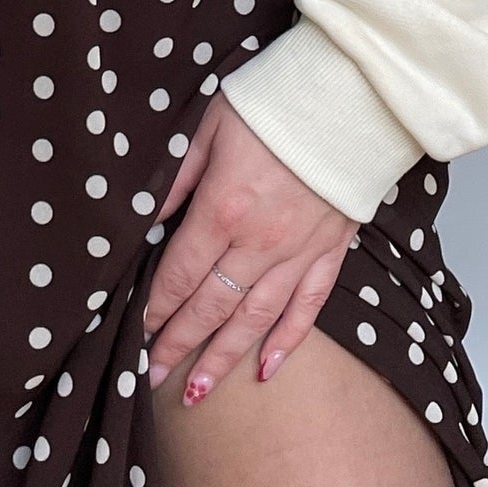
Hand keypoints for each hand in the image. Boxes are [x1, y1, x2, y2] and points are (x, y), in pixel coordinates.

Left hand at [144, 91, 357, 404]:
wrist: (353, 93)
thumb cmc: (277, 100)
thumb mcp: (208, 126)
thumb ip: (178, 178)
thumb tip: (147, 215)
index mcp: (223, 210)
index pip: (178, 275)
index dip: (154, 310)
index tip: (134, 334)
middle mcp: (261, 241)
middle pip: (211, 307)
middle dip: (178, 344)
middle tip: (151, 375)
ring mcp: (300, 251)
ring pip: (255, 319)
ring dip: (223, 357)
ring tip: (196, 392)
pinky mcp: (332, 249)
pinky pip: (308, 307)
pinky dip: (286, 341)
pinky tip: (266, 368)